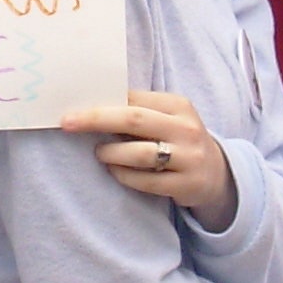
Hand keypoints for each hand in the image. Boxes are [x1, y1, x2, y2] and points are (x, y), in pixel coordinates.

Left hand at [62, 90, 236, 231]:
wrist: (215, 174)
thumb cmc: (176, 140)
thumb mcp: (166, 119)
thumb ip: (137, 111)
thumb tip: (89, 104)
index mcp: (178, 105)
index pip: (133, 98)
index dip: (101, 102)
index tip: (72, 106)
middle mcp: (186, 129)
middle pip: (133, 119)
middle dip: (96, 120)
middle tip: (67, 123)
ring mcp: (189, 158)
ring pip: (139, 153)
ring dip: (111, 153)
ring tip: (100, 153)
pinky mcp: (186, 184)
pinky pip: (145, 182)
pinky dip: (123, 176)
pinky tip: (115, 171)